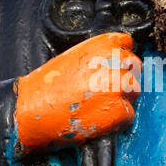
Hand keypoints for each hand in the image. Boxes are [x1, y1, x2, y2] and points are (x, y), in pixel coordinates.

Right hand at [15, 31, 140, 154]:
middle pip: (134, 68)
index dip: (120, 57)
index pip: (126, 44)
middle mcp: (113, 62)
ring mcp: (117, 86)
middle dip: (122, 78)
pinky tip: (98, 119)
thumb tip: (111, 65)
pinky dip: (116, 120)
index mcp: (101, 45)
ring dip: (122, 98)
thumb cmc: (46, 87)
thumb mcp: (72, 58)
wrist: (31, 110)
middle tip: (104, 90)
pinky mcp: (118, 111)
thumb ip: (96, 58)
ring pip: (134, 91)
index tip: (114, 66)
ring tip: (100, 105)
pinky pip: (128, 115)